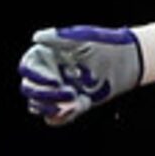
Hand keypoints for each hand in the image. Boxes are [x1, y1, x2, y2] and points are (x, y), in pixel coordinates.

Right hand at [18, 26, 141, 124]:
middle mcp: (47, 73)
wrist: (127, 61)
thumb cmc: (103, 45)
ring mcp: (57, 91)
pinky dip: (61, 117)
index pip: (27, 68)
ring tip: (75, 100)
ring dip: (52, 106)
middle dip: (45, 94)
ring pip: (38, 105)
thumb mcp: (81, 38)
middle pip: (29, 89)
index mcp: (45, 56)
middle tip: (70, 92)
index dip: (36, 76)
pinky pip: (54, 118)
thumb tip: (36, 38)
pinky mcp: (68, 105)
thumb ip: (58, 38)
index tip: (55, 80)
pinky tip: (79, 106)